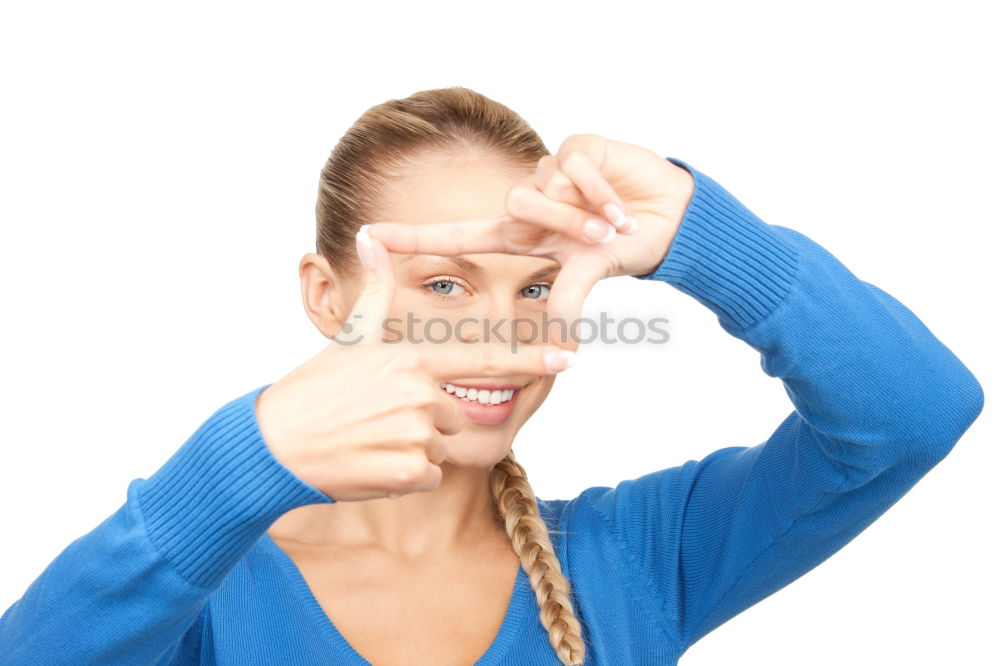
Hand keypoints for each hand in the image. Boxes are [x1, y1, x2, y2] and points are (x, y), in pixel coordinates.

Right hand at [253, 230, 574, 501]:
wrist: (276, 443)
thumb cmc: (315, 389)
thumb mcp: (350, 337)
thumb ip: (376, 291)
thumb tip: (370, 237)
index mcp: (413, 359)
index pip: (484, 358)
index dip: (528, 358)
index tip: (567, 356)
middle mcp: (421, 394)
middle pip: (456, 415)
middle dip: (426, 422)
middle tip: (379, 419)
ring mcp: (417, 434)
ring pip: (442, 448)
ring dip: (415, 451)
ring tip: (372, 439)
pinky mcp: (409, 473)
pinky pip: (429, 476)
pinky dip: (405, 478)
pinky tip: (372, 464)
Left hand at [366, 133, 694, 349]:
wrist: (671, 219)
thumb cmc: (625, 250)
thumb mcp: (591, 277)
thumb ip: (567, 302)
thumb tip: (563, 351)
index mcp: (520, 237)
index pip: (454, 237)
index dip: (411, 239)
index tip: (366, 237)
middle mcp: (528, 203)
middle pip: (515, 207)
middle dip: (562, 226)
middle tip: (598, 237)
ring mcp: (549, 172)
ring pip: (544, 186)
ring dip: (586, 212)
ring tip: (614, 220)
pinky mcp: (576, 146)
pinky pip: (574, 165)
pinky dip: (603, 190)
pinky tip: (623, 201)